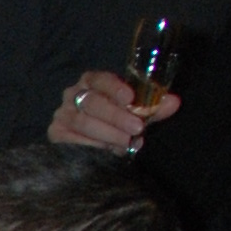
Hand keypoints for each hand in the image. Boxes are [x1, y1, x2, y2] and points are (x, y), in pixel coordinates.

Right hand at [53, 71, 172, 154]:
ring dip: (107, 134)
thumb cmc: (117, 121)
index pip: (100, 79)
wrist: (93, 143)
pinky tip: (109, 151)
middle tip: (136, 128)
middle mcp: (73, 94)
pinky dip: (93, 145)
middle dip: (115, 116)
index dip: (114, 87)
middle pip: (92, 103)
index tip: (130, 97)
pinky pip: (73, 139)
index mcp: (92, 82)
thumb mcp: (136, 113)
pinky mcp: (56, 133)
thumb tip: (175, 102)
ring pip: (83, 122)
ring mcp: (63, 114)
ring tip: (126, 143)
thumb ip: (153, 108)